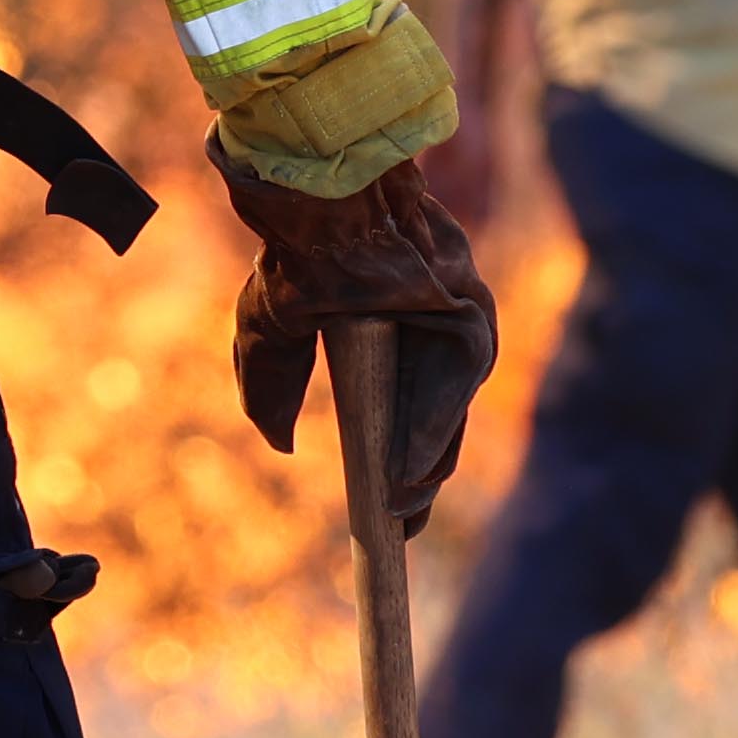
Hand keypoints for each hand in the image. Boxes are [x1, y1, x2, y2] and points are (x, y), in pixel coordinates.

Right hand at [215, 151, 501, 534]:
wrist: (319, 202)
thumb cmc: (297, 256)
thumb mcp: (268, 332)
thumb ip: (271, 388)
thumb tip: (279, 445)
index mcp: (387, 341)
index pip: (398, 418)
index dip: (387, 469)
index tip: (376, 519)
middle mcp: (427, 339)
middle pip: (427, 425)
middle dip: (413, 484)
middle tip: (395, 534)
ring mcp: (453, 327)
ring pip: (445, 414)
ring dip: (425, 470)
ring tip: (397, 516)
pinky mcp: (469, 315)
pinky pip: (455, 387)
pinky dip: (435, 434)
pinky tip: (410, 475)